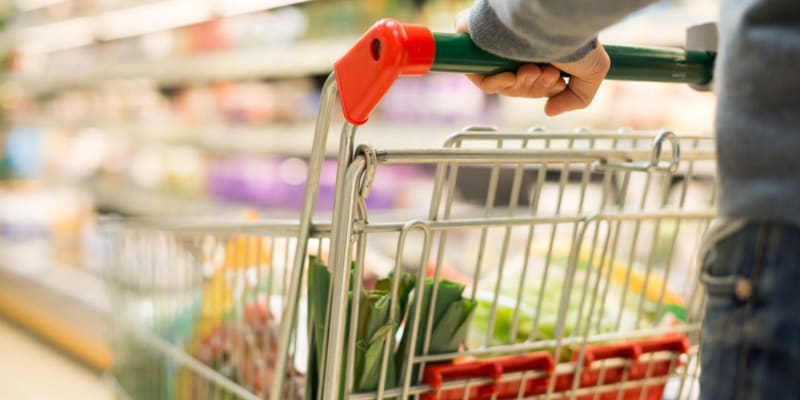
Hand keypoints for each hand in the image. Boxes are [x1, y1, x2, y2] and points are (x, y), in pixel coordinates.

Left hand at [455, 10, 609, 115]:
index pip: (531, 81)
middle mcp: (517, 44)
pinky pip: (477, 73)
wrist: (556, 17)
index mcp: (539, 48)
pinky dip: (495, 83)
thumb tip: (549, 110)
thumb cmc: (576, 38)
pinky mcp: (475, 37)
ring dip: (519, 86)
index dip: (542, 89)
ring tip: (535, 70)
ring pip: (498, 82)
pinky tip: (513, 76)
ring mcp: (496, 43)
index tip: (557, 83)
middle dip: (533, 88)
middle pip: (515, 85)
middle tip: (548, 75)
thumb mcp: (593, 72)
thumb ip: (577, 97)